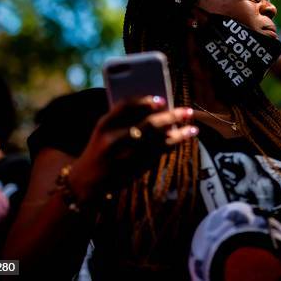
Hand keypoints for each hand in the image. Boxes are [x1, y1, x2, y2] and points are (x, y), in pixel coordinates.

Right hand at [69, 96, 197, 201]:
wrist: (87, 182)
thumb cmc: (101, 149)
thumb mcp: (104, 131)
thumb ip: (125, 118)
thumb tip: (158, 107)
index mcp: (103, 125)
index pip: (125, 106)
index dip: (145, 101)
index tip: (162, 99)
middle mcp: (113, 141)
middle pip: (147, 124)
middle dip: (171, 117)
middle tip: (187, 111)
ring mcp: (125, 157)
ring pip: (157, 142)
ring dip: (178, 134)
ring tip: (193, 128)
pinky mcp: (133, 170)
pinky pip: (157, 155)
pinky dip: (171, 146)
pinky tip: (182, 140)